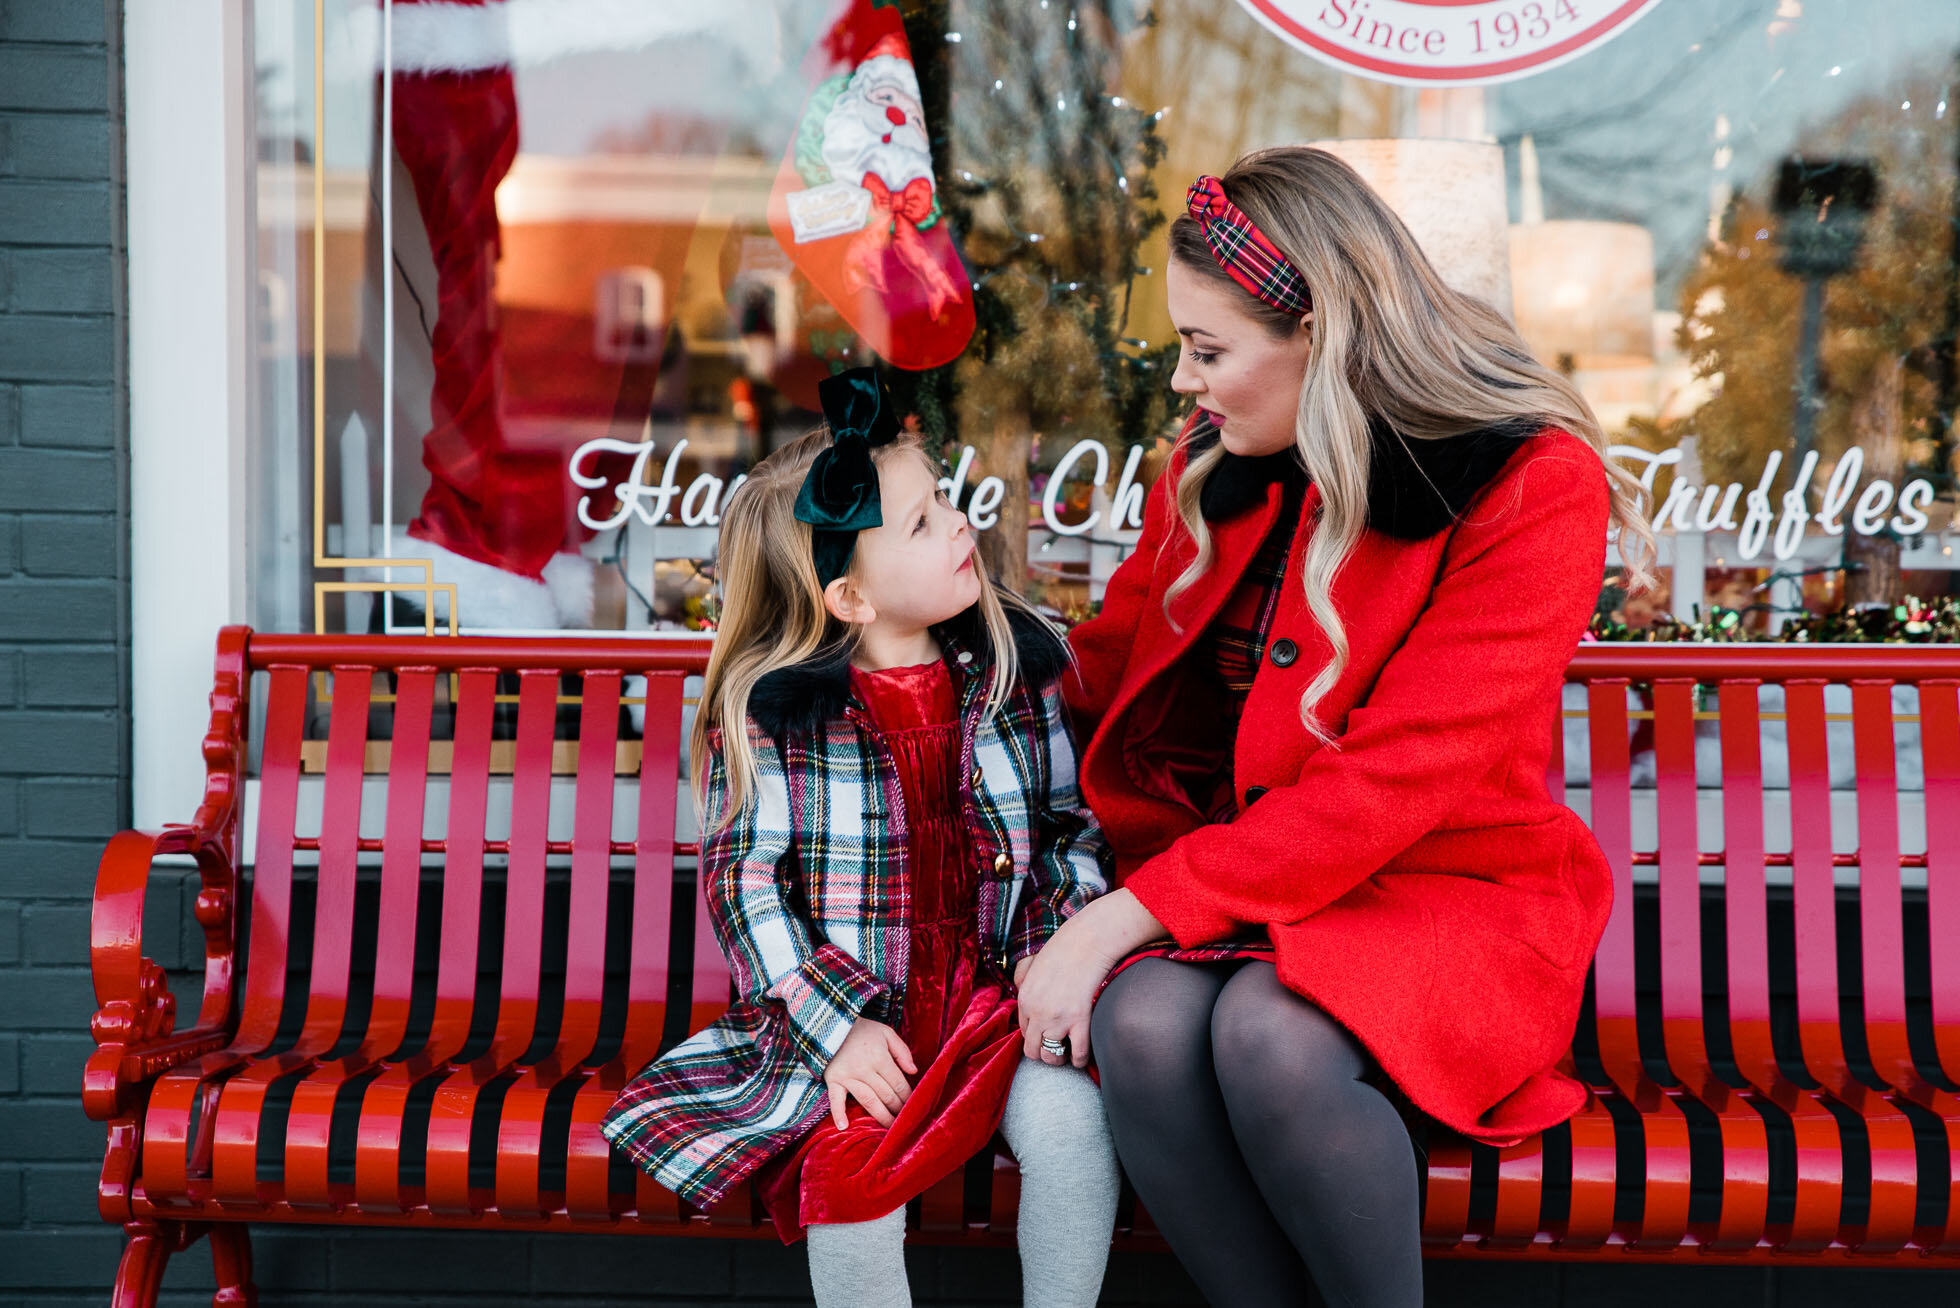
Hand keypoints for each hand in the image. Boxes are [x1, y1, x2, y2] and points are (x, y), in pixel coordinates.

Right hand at [823, 1017, 917, 1129]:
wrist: (832, 1024)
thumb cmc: (863, 1030)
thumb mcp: (886, 1033)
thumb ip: (902, 1051)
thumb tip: (914, 1071)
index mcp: (880, 1057)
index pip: (898, 1083)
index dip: (908, 1097)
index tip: (914, 1107)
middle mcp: (864, 1069)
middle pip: (886, 1095)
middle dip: (898, 1109)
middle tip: (906, 1121)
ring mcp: (848, 1076)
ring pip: (868, 1101)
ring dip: (881, 1116)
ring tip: (890, 1128)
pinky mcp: (833, 1080)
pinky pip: (835, 1099)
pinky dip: (838, 1113)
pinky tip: (844, 1127)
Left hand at [1016, 931, 1109, 1068]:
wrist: (1086, 942)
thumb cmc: (1063, 949)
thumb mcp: (1033, 964)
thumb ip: (1023, 979)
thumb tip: (1022, 990)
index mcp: (1024, 999)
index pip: (1023, 1032)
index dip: (1036, 1036)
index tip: (1047, 1034)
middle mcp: (1037, 1013)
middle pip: (1032, 1050)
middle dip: (1044, 1051)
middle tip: (1056, 1047)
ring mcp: (1057, 1019)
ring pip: (1051, 1056)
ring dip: (1059, 1058)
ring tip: (1067, 1052)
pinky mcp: (1079, 1021)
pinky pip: (1078, 1055)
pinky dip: (1080, 1060)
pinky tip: (1082, 1056)